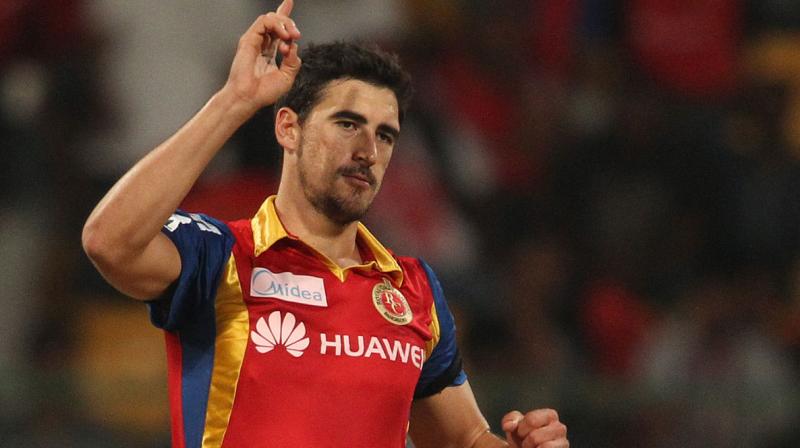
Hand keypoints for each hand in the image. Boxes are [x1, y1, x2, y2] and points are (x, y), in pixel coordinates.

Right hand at [223, 0, 301, 114]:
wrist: (248, 98)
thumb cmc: (262, 93)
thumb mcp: (286, 77)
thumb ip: (293, 62)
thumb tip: (294, 46)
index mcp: (270, 52)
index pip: (278, 30)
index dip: (284, 16)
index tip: (289, 2)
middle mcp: (262, 44)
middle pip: (276, 21)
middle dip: (290, 24)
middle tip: (296, 35)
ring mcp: (255, 41)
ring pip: (270, 18)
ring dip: (285, 24)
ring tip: (290, 36)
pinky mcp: (249, 39)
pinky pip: (263, 22)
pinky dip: (276, 25)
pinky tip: (283, 37)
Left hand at [501, 409, 567, 447]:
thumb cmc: (523, 438)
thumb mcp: (514, 426)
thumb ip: (510, 420)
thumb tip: (508, 426)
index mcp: (550, 415)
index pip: (531, 420)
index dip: (521, 429)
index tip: (521, 433)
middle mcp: (560, 427)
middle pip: (534, 437)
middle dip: (526, 442)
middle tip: (527, 443)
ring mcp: (564, 442)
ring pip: (542, 447)